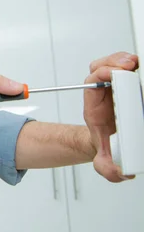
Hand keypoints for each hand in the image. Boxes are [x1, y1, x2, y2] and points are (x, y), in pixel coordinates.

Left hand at [84, 51, 138, 181]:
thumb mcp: (106, 159)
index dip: (101, 75)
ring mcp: (117, 87)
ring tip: (135, 62)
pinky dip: (135, 66)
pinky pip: (129, 69)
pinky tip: (140, 66)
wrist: (113, 144)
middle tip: (129, 64)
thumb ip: (108, 166)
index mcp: (95, 105)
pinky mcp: (131, 86)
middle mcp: (104, 92)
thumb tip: (118, 171)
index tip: (113, 75)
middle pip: (101, 66)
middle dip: (113, 61)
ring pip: (115, 64)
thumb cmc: (109, 144)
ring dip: (123, 59)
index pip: (92, 82)